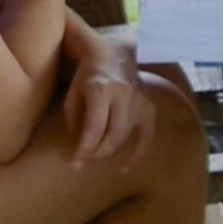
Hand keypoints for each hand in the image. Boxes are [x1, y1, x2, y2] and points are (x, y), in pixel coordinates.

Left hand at [64, 44, 154, 162]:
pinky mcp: (149, 107)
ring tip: (96, 158)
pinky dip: (137, 154)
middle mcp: (123, 95)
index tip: (75, 163)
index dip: (84, 149)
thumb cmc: (87, 76)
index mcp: (101, 89)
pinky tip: (124, 168)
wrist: (113, 55)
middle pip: (112, 134)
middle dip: (97, 153)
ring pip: (126, 136)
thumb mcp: (73, 94)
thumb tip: (80, 146)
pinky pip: (147, 135)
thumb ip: (75, 120)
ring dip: (110, 152)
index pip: (94, 127)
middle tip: (84, 161)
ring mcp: (139, 101)